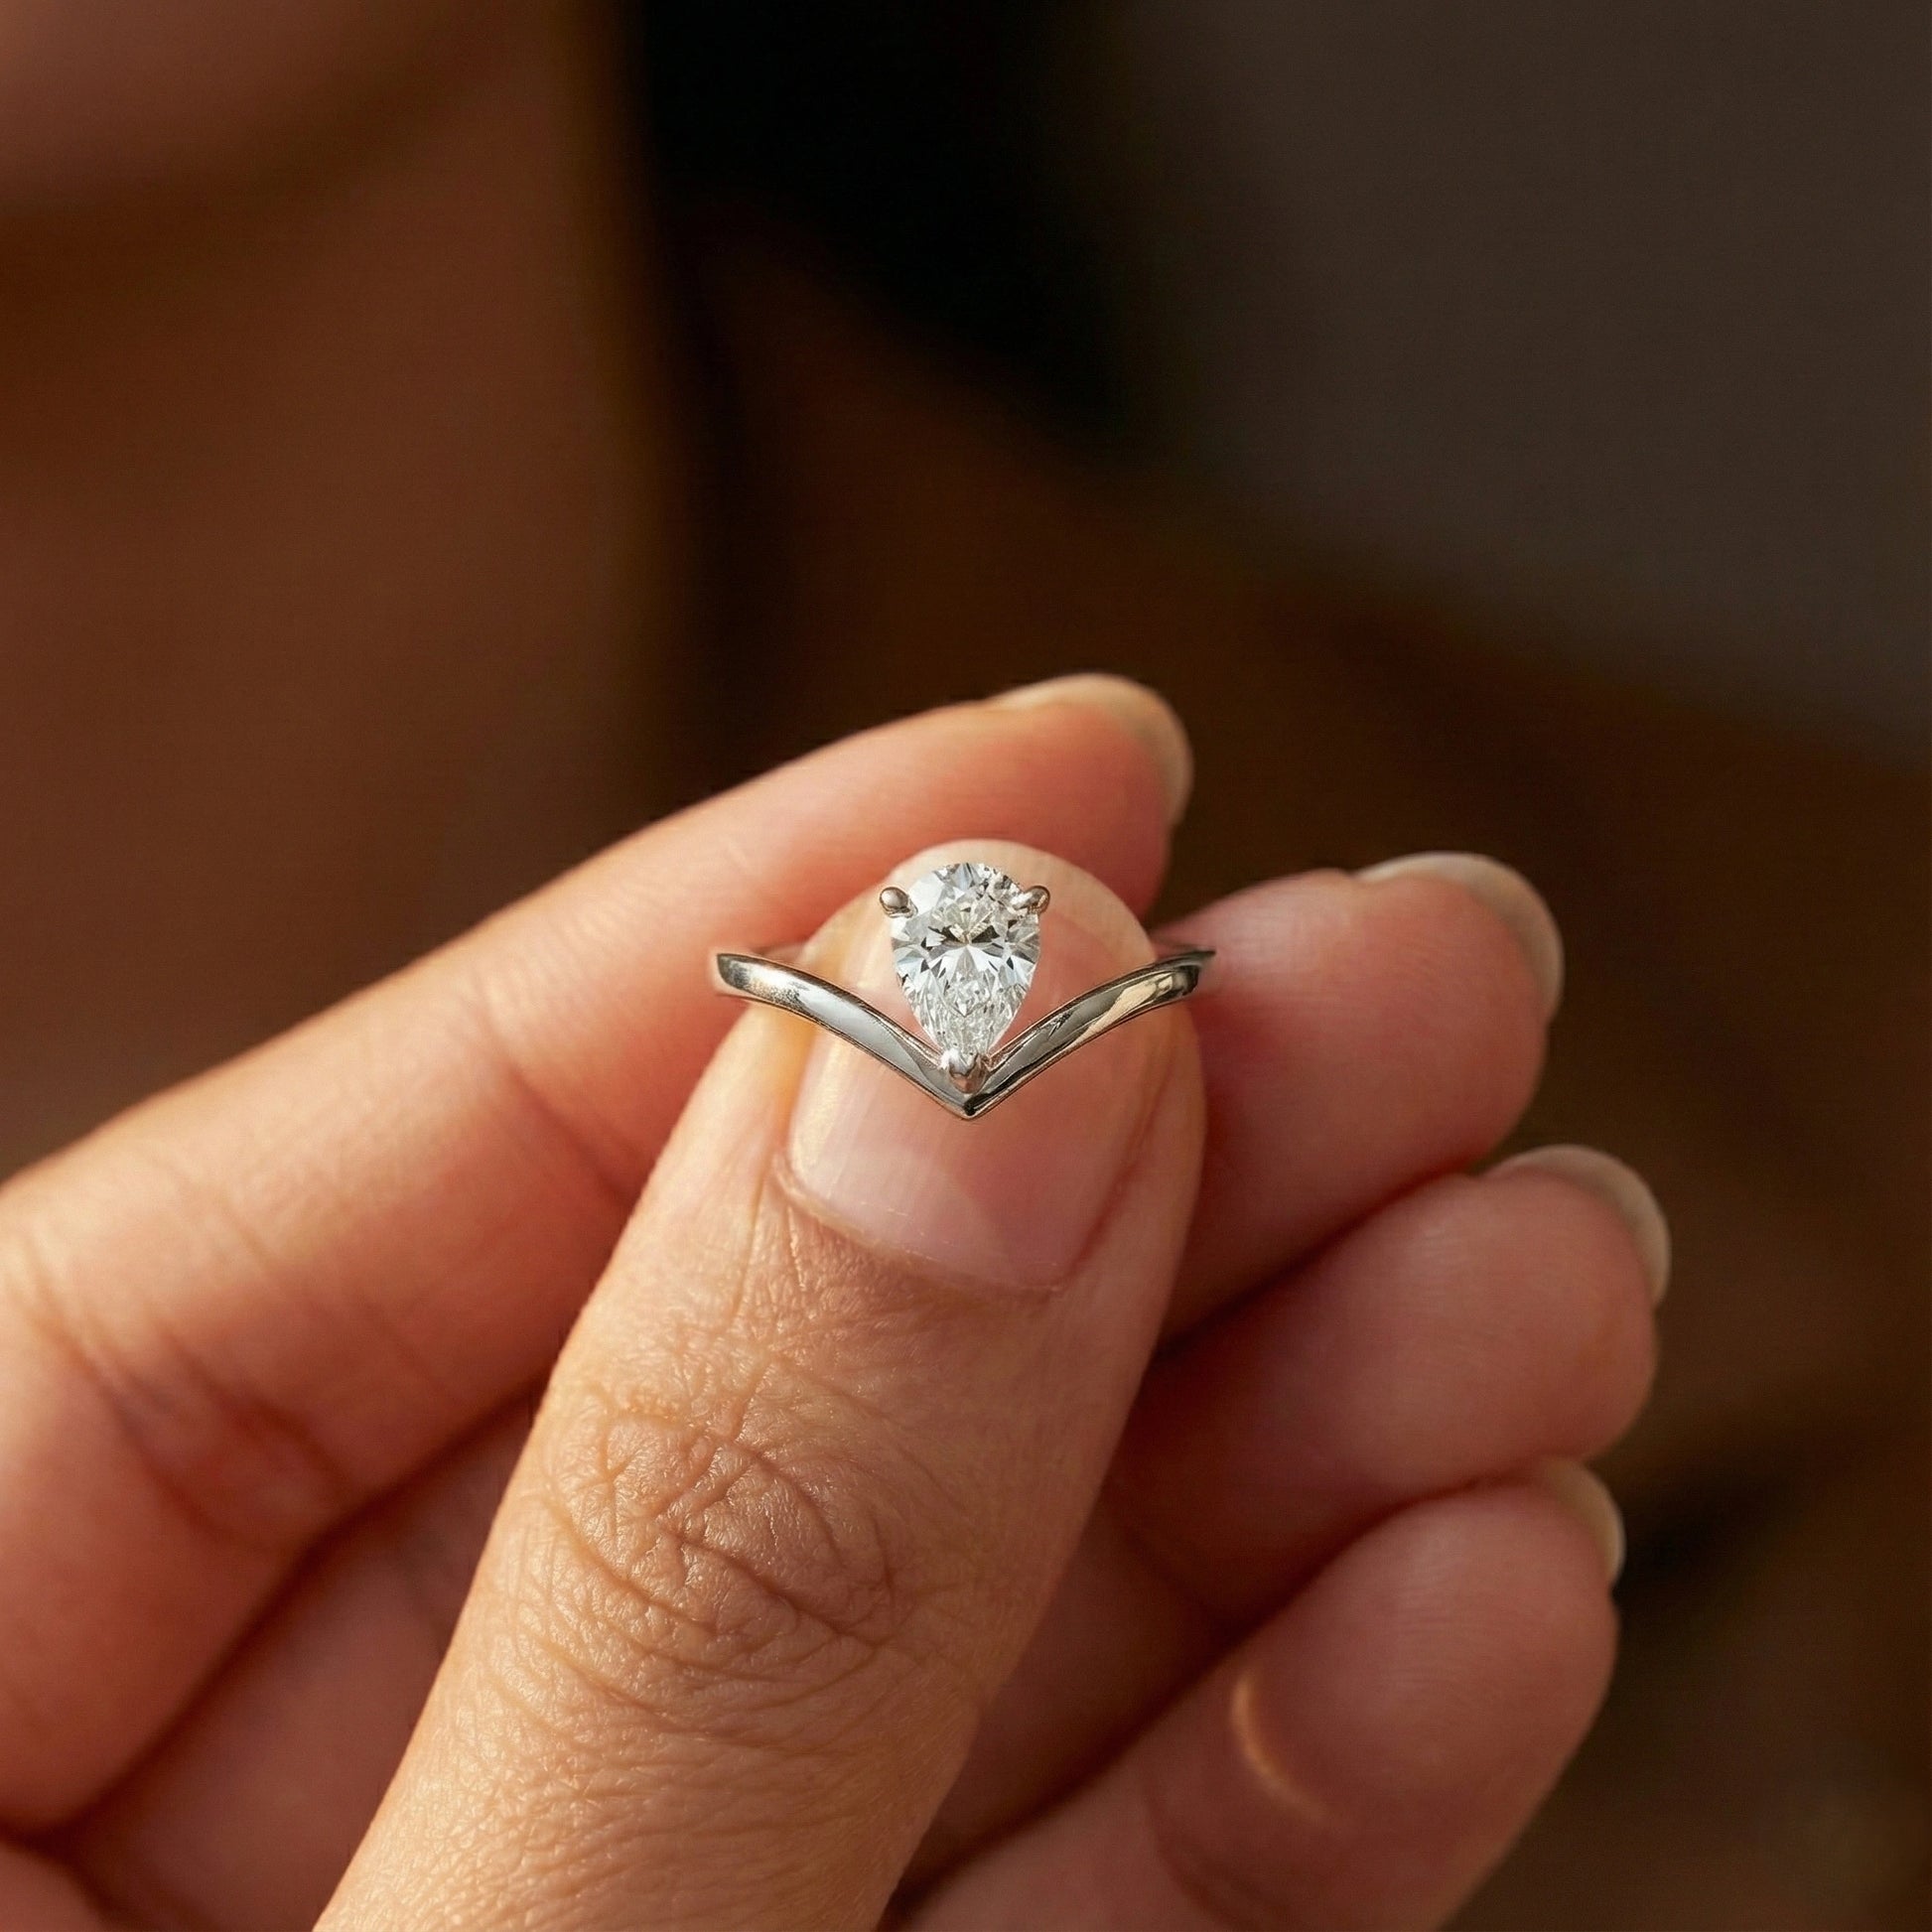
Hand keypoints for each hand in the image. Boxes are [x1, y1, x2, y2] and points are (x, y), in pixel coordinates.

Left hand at [0, 681, 1661, 1929]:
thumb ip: (689, 1572)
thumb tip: (970, 1065)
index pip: (313, 1215)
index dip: (711, 954)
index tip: (1063, 769)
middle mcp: (230, 1816)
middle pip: (692, 1391)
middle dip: (1083, 1185)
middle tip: (1405, 985)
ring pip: (915, 1641)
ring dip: (1260, 1459)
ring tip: (1531, 1266)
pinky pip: (1013, 1909)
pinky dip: (1261, 1776)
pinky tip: (1473, 1579)